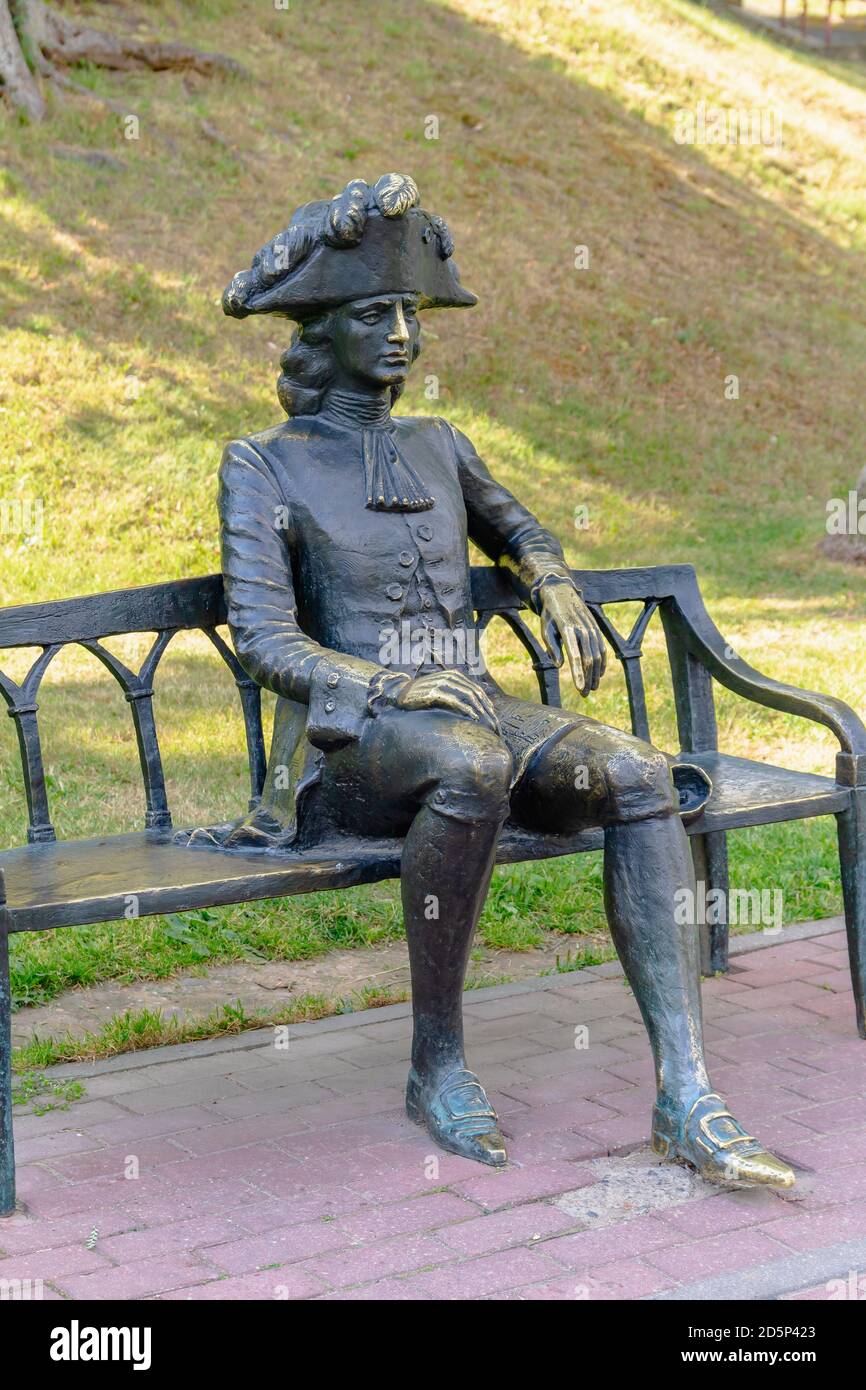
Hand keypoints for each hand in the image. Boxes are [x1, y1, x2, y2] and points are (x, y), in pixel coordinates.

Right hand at [395, 670, 500, 732]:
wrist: (400, 693)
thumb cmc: (422, 695)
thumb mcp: (441, 690)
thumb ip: (455, 693)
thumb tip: (472, 706)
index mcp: (454, 675)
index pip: (477, 689)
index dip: (487, 703)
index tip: (493, 716)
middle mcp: (450, 677)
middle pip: (475, 692)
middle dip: (487, 708)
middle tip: (493, 722)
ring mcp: (442, 684)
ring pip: (468, 696)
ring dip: (480, 710)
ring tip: (487, 722)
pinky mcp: (435, 693)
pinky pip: (456, 701)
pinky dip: (467, 710)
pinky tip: (474, 718)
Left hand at [537, 581, 605, 696]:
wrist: (561, 592)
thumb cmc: (550, 615)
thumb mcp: (545, 629)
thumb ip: (552, 647)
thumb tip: (560, 665)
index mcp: (567, 630)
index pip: (575, 656)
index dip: (579, 674)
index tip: (580, 689)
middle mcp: (582, 629)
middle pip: (589, 659)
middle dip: (588, 679)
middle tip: (585, 694)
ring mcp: (591, 628)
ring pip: (597, 655)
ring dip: (595, 674)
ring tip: (592, 688)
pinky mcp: (596, 628)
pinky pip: (602, 648)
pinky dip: (602, 662)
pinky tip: (599, 674)